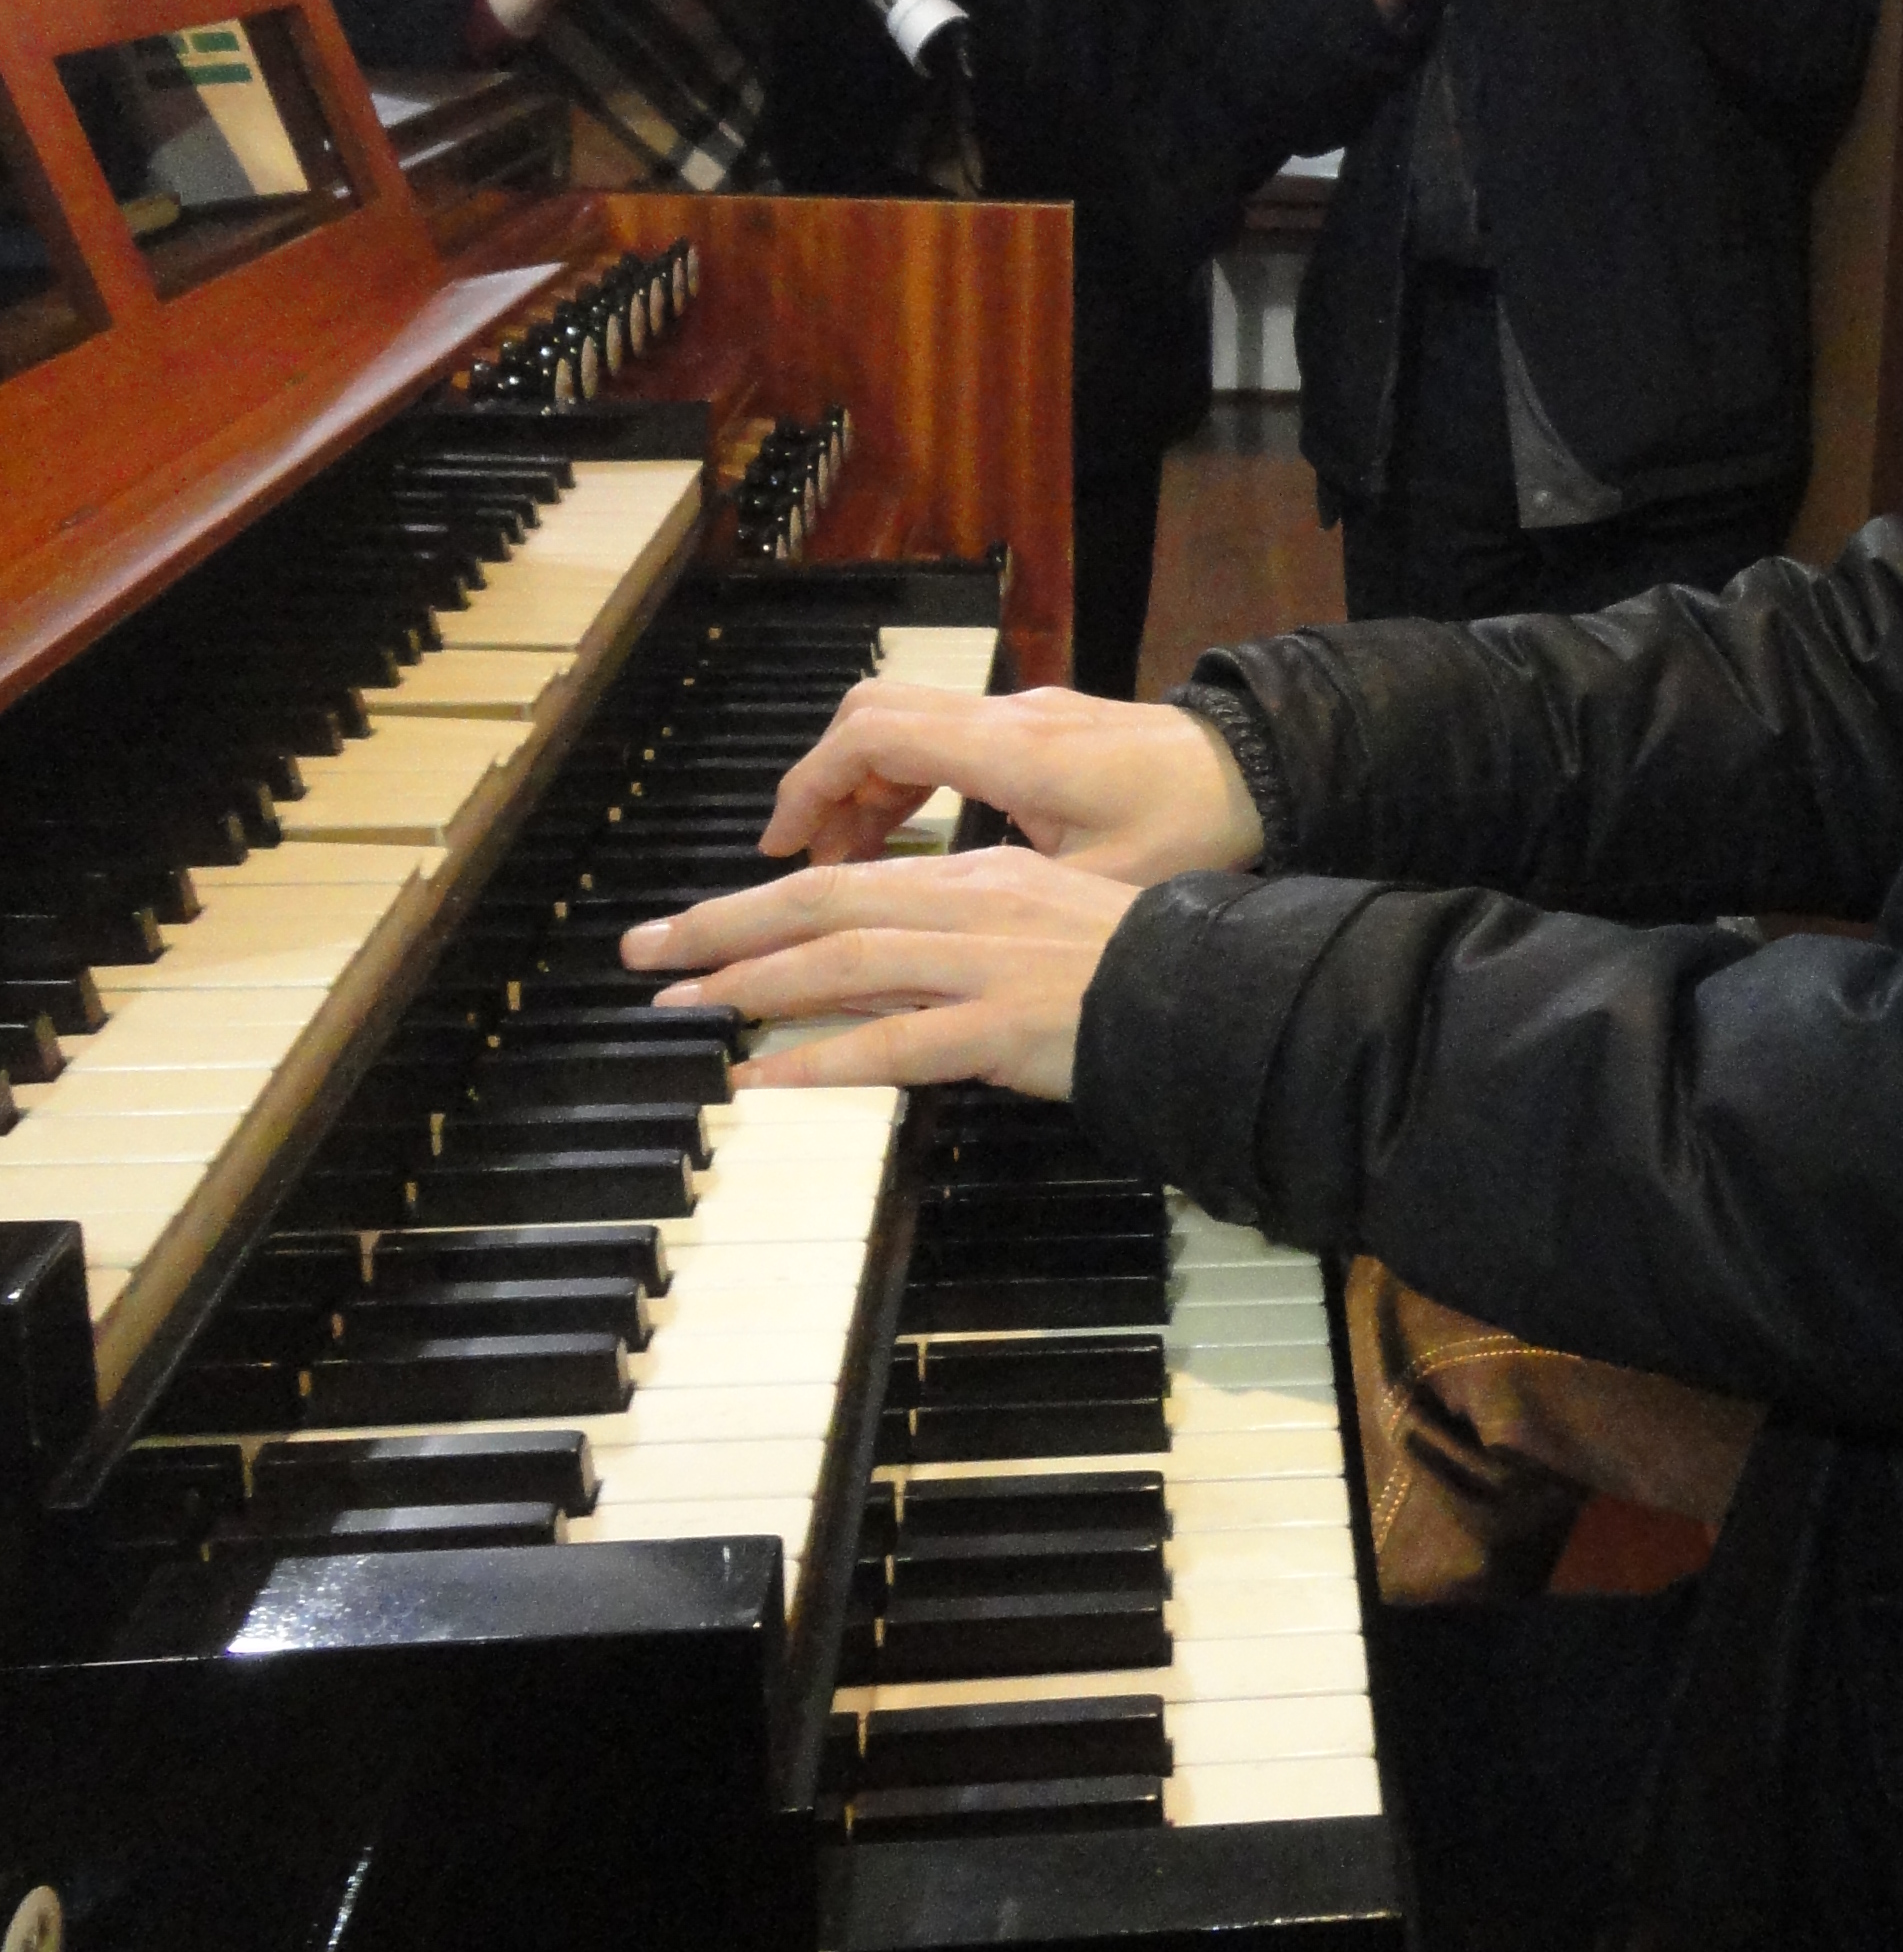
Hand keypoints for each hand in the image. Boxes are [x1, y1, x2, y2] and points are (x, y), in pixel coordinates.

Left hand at [621, 846, 1131, 1095]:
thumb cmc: (1134, 962)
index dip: (758, 901)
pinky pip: (892, 1044)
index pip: (847, 882)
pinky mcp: (998, 1025)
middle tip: (646, 953)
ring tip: (684, 1008)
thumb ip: (954, 938)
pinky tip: (764, 1075)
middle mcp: (967, 906)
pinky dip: (819, 1058)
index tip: (693, 926)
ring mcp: (981, 965)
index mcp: (976, 876)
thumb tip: (872, 967)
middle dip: (722, 928)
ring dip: (752, 984)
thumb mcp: (1038, 920)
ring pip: (842, 963)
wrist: (1207, 990)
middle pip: (821, 906)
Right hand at [755, 680, 1264, 878]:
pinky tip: (898, 842)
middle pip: (870, 718)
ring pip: (902, 723)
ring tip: (836, 865)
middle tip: (792, 858)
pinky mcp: (1038, 726)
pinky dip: (903, 782)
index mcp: (1013, 754)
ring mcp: (1022, 714)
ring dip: (861, 786)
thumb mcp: (1104, 885)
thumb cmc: (1195, 826)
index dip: (812, 788)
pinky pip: (941, 736)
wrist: (1261, 768)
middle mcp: (1007, 719)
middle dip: (819, 783)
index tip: (778, 846)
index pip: (874, 740)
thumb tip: (938, 948)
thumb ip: (1012, 908)